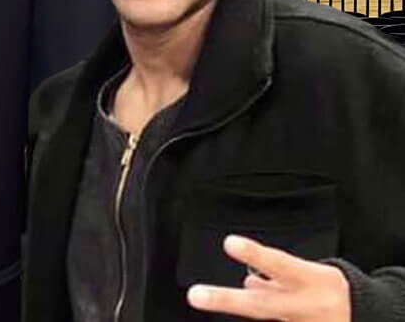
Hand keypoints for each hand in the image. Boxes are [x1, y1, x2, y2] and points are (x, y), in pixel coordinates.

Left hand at [187, 234, 350, 320]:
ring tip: (216, 297)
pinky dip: (266, 314)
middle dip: (225, 300)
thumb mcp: (307, 272)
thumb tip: (247, 280)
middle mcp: (304, 306)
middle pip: (260, 305)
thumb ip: (276, 274)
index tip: (229, 242)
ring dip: (241, 305)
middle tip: (195, 295)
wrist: (362, 317)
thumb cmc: (328, 288)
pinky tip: (256, 292)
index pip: (277, 263)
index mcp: (309, 279)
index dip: (254, 253)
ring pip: (264, 316)